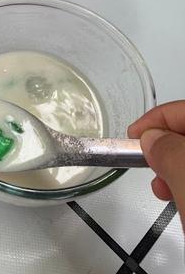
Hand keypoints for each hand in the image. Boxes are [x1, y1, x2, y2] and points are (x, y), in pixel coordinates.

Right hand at [128, 101, 184, 228]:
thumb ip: (168, 152)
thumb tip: (150, 138)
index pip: (181, 110)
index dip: (154, 120)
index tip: (131, 138)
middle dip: (163, 145)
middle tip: (146, 163)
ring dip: (172, 166)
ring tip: (162, 189)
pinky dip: (184, 181)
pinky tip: (179, 200)